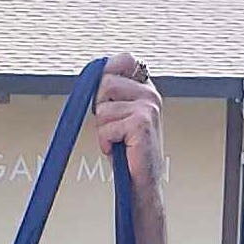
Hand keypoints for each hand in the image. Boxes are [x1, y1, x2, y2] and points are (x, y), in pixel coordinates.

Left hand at [92, 51, 167, 193]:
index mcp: (145, 88)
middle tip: (113, 127)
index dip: (107, 72)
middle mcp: (150, 94)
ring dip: (103, 129)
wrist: (140, 183)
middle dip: (100, 108)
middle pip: (105, 83)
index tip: (104, 95)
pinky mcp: (141, 122)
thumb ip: (110, 93)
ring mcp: (148, 106)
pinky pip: (105, 127)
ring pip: (102, 108)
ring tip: (118, 140)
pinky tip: (119, 148)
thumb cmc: (127, 152)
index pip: (125, 59)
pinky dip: (106, 142)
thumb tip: (93, 76)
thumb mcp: (117, 115)